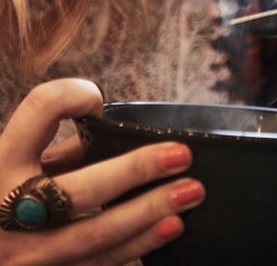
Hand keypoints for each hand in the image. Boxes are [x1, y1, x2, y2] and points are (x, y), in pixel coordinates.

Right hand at [0, 79, 204, 265]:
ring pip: (93, 238)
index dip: (69, 95)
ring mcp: (24, 255)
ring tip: (190, 193)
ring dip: (147, 214)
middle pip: (76, 191)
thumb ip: (61, 149)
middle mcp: (6, 212)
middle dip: (135, 170)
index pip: (38, 112)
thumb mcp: (18, 164)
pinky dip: (136, 245)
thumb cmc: (5, 195)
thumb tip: (113, 135)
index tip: (96, 97)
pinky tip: (169, 227)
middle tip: (181, 155)